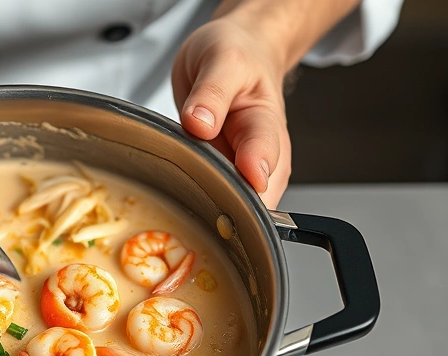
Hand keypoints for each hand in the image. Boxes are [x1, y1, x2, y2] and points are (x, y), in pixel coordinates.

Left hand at [171, 17, 289, 208]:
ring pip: (233, 205)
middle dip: (226, 206)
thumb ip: (211, 92)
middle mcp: (259, 154)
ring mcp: (240, 168)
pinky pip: (213, 199)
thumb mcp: (222, 60)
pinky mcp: (221, 174)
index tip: (240, 179)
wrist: (240, 52)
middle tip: (195, 204)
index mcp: (265, 124)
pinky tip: (181, 202)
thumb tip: (199, 123)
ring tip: (184, 204)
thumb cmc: (237, 55)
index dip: (249, 175)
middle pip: (253, 196)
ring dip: (210, 210)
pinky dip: (198, 204)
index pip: (264, 158)